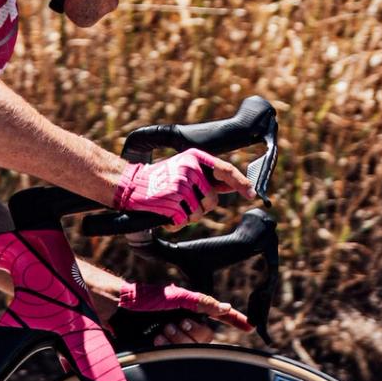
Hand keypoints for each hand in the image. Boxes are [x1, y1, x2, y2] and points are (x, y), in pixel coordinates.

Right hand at [111, 149, 255, 227]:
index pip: (225, 170)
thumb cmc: (159, 179)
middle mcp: (190, 169)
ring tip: (173, 206)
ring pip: (199, 213)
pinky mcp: (172, 200)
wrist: (130, 185)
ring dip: (188, 216)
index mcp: (195, 158)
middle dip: (202, 207)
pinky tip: (166, 214)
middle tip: (185, 203)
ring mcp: (181, 184)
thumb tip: (235, 186)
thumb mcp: (184, 169)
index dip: (241, 183)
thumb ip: (208, 176)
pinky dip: (175, 222)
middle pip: (213, 200)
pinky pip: (184, 220)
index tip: (251, 194)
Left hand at [116, 280, 252, 345]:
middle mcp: (184, 324)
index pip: (217, 316)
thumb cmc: (144, 299)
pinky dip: (168, 348)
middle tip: (174, 324)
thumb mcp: (176, 298)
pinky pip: (175, 356)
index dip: (234, 320)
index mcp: (190, 310)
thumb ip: (201, 303)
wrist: (117, 310)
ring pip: (191, 348)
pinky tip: (157, 341)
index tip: (250, 325)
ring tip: (160, 332)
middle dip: (191, 333)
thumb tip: (224, 308)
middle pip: (205, 338)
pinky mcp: (161, 350)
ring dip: (177, 340)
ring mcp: (173, 338)